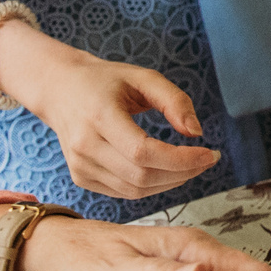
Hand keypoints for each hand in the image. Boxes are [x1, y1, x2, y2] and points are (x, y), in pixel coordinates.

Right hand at [2, 26, 220, 200]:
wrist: (60, 90)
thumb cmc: (106, 81)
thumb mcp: (143, 77)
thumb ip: (174, 100)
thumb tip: (196, 133)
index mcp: (99, 116)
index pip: (143, 152)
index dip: (181, 159)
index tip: (209, 154)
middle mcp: (84, 145)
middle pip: (141, 176)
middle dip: (182, 172)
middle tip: (206, 159)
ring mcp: (80, 166)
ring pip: (134, 190)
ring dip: (170, 182)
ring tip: (191, 165)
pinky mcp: (81, 178)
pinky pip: (124, 192)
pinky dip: (151, 186)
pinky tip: (166, 171)